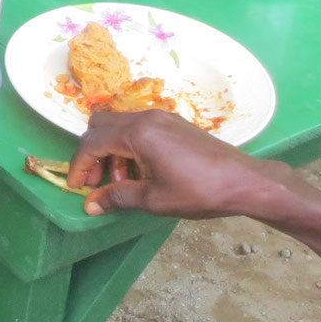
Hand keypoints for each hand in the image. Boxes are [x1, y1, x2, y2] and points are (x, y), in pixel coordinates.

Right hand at [67, 109, 288, 218]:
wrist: (244, 181)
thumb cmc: (199, 192)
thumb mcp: (154, 199)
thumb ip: (118, 197)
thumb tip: (90, 204)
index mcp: (138, 133)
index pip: (92, 143)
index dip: (79, 166)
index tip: (76, 188)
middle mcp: (146, 118)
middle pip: (100, 125)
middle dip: (92, 153)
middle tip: (97, 182)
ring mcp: (162, 117)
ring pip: (119, 125)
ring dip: (112, 151)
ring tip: (125, 182)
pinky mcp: (174, 123)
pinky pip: (139, 127)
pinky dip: (129, 146)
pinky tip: (143, 171)